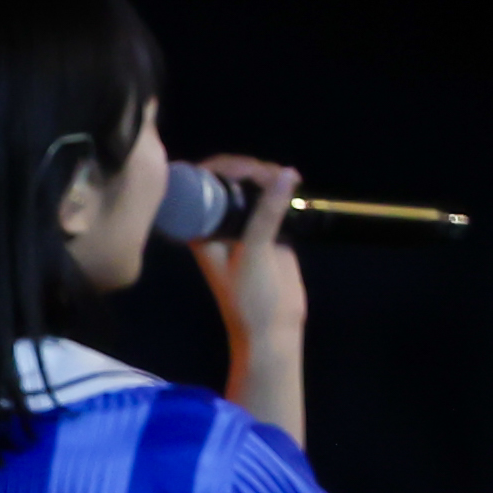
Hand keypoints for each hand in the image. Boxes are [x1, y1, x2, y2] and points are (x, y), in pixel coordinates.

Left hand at [186, 150, 306, 350]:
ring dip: (265, 177)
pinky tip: (293, 181)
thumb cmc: (250, 296)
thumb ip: (266, 214)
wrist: (273, 325)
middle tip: (269, 173)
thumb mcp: (255, 252)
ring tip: (285, 177)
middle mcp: (216, 225)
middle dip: (246, 169)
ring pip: (248, 189)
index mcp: (200, 230)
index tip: (244, 167)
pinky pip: (269, 200)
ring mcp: (241, 227)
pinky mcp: (266, 230)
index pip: (199, 186)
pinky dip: (279, 188)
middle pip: (226, 181)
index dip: (219, 168)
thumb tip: (285, 174)